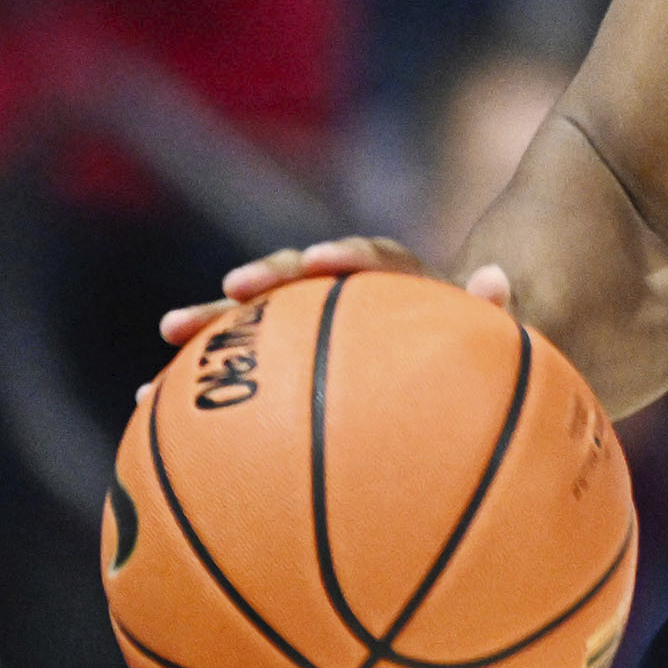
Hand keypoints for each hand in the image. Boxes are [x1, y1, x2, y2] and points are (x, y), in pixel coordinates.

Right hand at [146, 238, 514, 399]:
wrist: (494, 377)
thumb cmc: (508, 371)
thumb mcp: (522, 345)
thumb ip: (509, 315)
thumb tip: (498, 272)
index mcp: (419, 295)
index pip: (384, 261)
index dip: (352, 257)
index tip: (320, 260)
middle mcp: (368, 306)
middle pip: (309, 281)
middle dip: (269, 278)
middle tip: (232, 288)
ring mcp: (330, 336)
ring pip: (266, 326)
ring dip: (217, 327)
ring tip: (162, 346)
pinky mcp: (300, 373)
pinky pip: (246, 381)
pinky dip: (202, 394)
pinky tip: (146, 410)